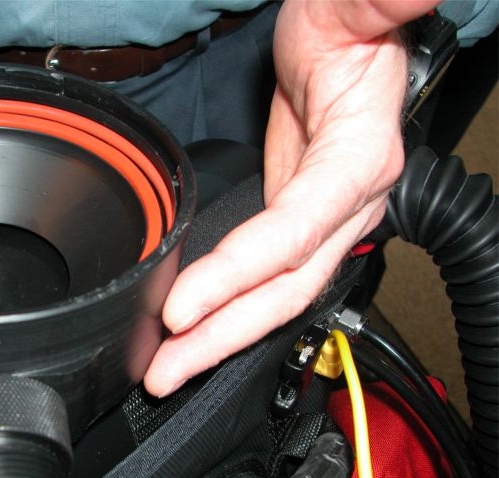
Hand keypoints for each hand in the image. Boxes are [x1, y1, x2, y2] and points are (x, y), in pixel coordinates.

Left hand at [144, 0, 438, 396]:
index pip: (293, 232)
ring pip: (272, 297)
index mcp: (357, 162)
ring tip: (168, 371)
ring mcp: (318, 223)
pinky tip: (191, 327)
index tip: (181, 306)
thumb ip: (380, 4)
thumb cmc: (343, 30)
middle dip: (223, 337)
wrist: (341, 49)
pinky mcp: (293, 225)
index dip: (238, 274)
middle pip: (282, 289)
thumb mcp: (354, 10)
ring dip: (219, 339)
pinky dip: (225, 309)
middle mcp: (343, 207)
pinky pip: (260, 280)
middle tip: (165, 373)